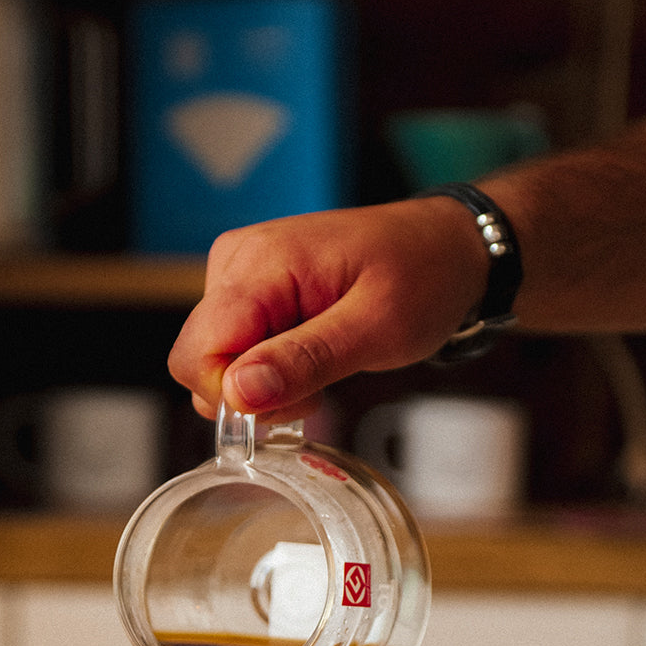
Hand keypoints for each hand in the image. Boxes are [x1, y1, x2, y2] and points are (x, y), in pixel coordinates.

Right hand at [167, 198, 489, 419]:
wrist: (448, 246)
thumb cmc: (423, 276)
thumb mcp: (376, 327)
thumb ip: (304, 360)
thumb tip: (236, 394)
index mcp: (260, 262)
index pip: (198, 352)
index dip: (237, 396)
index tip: (298, 399)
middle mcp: (236, 263)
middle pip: (198, 361)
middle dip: (252, 395)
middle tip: (319, 386)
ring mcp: (240, 277)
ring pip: (216, 364)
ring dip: (266, 387)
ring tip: (325, 365)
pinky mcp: (252, 294)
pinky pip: (236, 353)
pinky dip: (272, 372)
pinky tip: (313, 358)